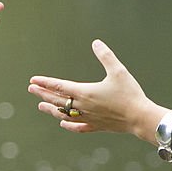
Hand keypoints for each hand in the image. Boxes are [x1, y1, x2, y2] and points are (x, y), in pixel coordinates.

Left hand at [28, 40, 168, 142]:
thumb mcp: (118, 71)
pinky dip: (68, 125)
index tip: (33, 80)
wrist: (140, 118)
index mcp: (85, 92)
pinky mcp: (96, 126)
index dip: (45, 82)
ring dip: (51, 110)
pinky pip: (78, 127)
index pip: (59, 86)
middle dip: (43, 94)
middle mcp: (83, 106)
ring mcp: (89, 118)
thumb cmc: (129, 94)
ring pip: (64, 115)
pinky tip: (62, 124)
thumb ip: (106, 56)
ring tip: (41, 106)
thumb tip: (96, 43)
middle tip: (31, 89)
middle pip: (58, 100)